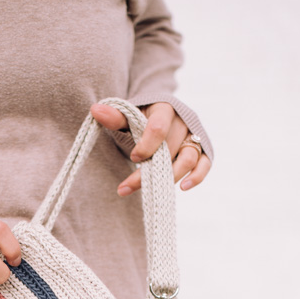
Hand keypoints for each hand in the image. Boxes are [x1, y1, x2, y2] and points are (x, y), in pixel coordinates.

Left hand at [90, 101, 210, 196]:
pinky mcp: (202, 150)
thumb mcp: (128, 117)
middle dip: (149, 169)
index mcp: (165, 108)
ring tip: (152, 190)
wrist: (159, 116)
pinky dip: (197, 176)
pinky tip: (184, 187)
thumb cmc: (141, 119)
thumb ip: (115, 117)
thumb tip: (95, 110)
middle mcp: (183, 121)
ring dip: (170, 176)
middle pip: (170, 148)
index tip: (134, 158)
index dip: (146, 146)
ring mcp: (194, 136)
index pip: (158, 128)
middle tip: (127, 186)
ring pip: (188, 158)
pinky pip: (204, 164)